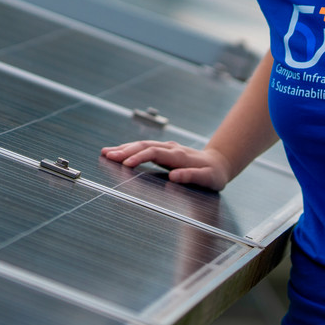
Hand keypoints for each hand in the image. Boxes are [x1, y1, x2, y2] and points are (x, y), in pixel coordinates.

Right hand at [99, 140, 231, 190]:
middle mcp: (170, 149)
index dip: (139, 157)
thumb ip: (192, 176)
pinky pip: (143, 147)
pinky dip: (130, 149)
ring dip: (124, 148)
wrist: (218, 163)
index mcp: (179, 156)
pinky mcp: (163, 150)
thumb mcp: (209, 179)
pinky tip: (118, 152)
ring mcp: (166, 148)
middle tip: (107, 156)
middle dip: (125, 151)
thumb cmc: (213, 175)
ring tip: (106, 152)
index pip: (155, 153)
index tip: (125, 164)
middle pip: (144, 146)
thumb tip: (174, 176)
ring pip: (142, 145)